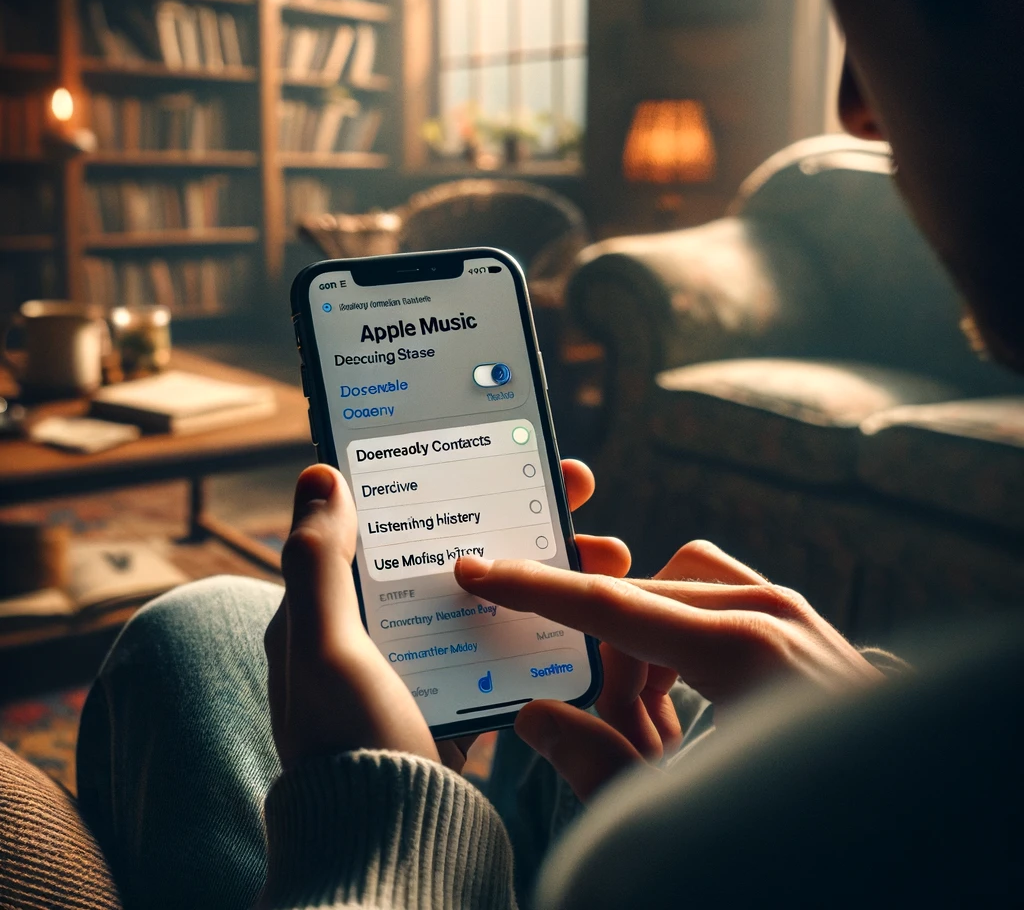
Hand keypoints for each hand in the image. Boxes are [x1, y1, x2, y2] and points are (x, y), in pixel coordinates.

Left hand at [265, 460, 629, 772]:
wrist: (389, 847)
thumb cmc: (349, 746)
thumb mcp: (324, 648)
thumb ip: (319, 563)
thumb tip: (320, 476)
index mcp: (333, 610)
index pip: (395, 519)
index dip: (446, 477)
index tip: (500, 451)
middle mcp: (374, 632)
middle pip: (454, 550)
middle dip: (519, 514)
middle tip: (578, 490)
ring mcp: (419, 666)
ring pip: (486, 595)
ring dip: (543, 566)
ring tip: (606, 552)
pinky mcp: (454, 700)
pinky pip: (501, 646)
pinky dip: (539, 622)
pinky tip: (582, 609)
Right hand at [454, 540, 882, 800]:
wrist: (921, 847)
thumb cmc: (807, 835)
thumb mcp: (687, 815)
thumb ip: (599, 767)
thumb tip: (536, 717)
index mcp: (743, 649)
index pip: (609, 604)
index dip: (533, 588)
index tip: (479, 570)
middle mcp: (770, 612)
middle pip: (639, 604)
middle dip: (605, 665)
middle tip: (610, 737)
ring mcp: (792, 612)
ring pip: (673, 597)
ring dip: (643, 653)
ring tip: (652, 737)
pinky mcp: (800, 624)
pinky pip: (712, 606)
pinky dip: (680, 650)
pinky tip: (688, 718)